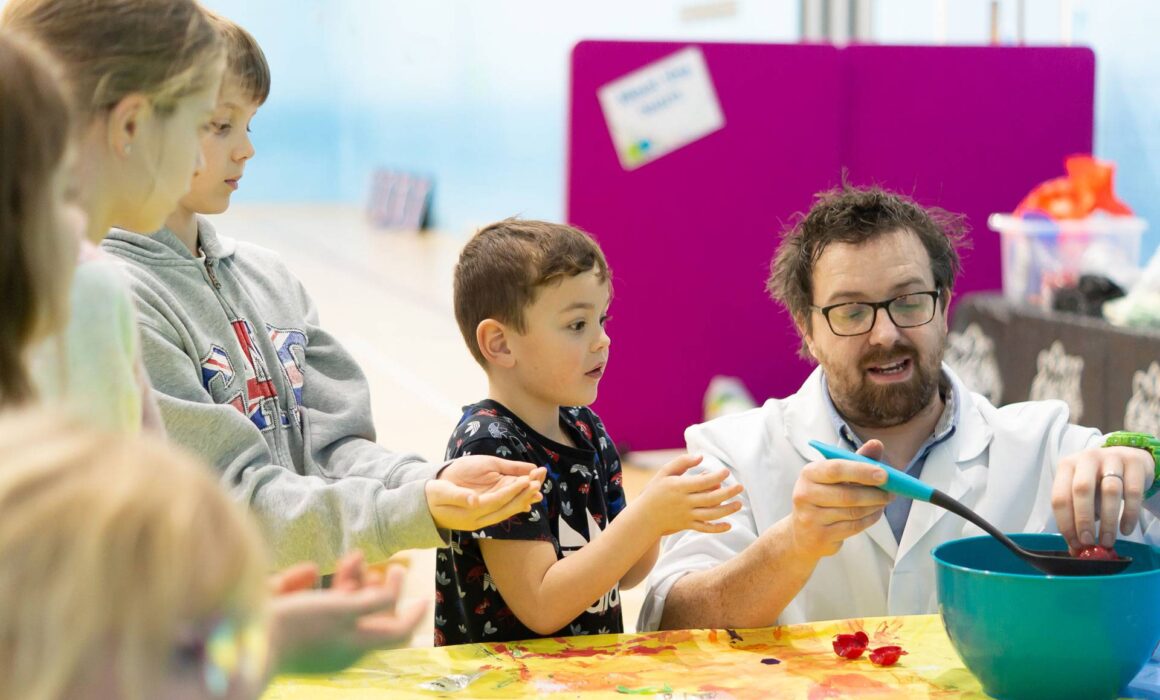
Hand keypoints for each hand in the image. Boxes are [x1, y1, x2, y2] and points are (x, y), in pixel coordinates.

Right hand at [269, 554, 427, 674]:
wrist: (239, 645)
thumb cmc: (297, 626)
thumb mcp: (342, 609)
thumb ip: (372, 601)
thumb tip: (396, 593)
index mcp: (355, 647)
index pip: (394, 632)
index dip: (411, 611)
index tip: (420, 589)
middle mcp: (337, 647)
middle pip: (366, 616)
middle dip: (373, 586)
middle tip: (378, 563)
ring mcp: (312, 640)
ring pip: (339, 608)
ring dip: (348, 581)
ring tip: (352, 556)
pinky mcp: (287, 630)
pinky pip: (307, 606)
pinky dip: (312, 587)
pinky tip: (307, 570)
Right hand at [426, 456, 545, 530]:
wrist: (422, 511)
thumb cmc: (430, 497)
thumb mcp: (440, 493)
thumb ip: (458, 496)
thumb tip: (474, 500)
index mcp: (469, 514)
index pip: (496, 502)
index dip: (513, 491)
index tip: (527, 480)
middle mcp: (477, 521)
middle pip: (506, 509)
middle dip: (523, 496)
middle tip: (539, 483)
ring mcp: (479, 522)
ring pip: (506, 512)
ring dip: (522, 501)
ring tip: (537, 489)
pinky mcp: (480, 519)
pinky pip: (501, 513)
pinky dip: (514, 505)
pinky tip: (525, 499)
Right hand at [635, 454, 743, 536]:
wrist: (643, 517)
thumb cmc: (655, 491)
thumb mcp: (664, 473)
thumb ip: (682, 462)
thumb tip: (701, 457)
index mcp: (678, 487)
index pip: (701, 482)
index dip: (716, 477)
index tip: (726, 471)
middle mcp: (684, 502)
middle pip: (710, 499)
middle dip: (727, 493)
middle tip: (741, 487)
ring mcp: (686, 515)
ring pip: (710, 515)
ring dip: (727, 510)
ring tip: (739, 503)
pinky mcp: (687, 525)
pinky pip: (704, 528)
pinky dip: (717, 528)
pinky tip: (729, 525)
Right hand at [789, 439, 892, 560]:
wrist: (802, 533)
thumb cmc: (823, 497)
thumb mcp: (835, 476)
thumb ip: (857, 460)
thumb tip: (877, 444)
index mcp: (809, 473)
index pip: (836, 469)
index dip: (862, 471)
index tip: (885, 474)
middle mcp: (805, 494)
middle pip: (847, 494)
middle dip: (874, 494)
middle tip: (892, 493)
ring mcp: (810, 517)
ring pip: (853, 512)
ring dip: (874, 507)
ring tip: (884, 502)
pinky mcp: (820, 535)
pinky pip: (853, 527)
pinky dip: (869, 520)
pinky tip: (875, 513)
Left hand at [1052, 445, 1150, 549]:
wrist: (1128, 459)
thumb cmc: (1099, 482)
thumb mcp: (1085, 496)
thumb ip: (1077, 518)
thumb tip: (1075, 550)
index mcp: (1067, 466)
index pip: (1059, 497)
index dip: (1065, 523)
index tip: (1075, 542)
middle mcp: (1087, 459)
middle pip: (1081, 490)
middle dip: (1083, 520)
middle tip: (1089, 541)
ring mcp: (1111, 458)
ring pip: (1110, 491)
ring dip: (1108, 521)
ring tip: (1108, 540)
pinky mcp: (1134, 462)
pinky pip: (1133, 492)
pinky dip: (1129, 514)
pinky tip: (1125, 530)